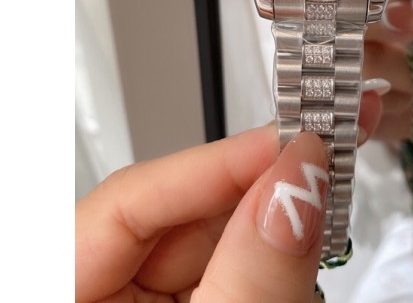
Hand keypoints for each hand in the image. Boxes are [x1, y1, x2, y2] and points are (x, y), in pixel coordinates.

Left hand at [76, 93, 382, 302]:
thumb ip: (252, 275)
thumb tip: (298, 185)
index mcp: (68, 291)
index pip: (134, 195)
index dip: (223, 159)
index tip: (297, 139)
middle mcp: (105, 290)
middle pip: (188, 210)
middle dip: (266, 183)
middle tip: (330, 147)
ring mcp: (146, 300)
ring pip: (219, 235)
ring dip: (279, 213)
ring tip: (330, 179)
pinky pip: (232, 262)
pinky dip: (275, 248)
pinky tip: (306, 224)